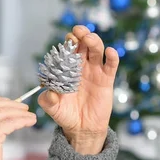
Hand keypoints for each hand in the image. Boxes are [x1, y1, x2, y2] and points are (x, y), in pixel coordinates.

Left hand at [38, 25, 118, 154]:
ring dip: (94, 41)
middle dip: (81, 35)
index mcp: (67, 69)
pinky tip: (110, 52)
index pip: (68, 50)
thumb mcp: (52, 108)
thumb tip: (48, 93)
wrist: (81, 128)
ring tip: (89, 39)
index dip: (68, 42)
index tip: (68, 39)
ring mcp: (95, 72)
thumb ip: (47, 100)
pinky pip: (111, 66)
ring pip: (97, 50)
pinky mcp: (106, 80)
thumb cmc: (65, 115)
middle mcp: (81, 67)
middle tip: (78, 32)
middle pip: (83, 44)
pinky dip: (112, 57)